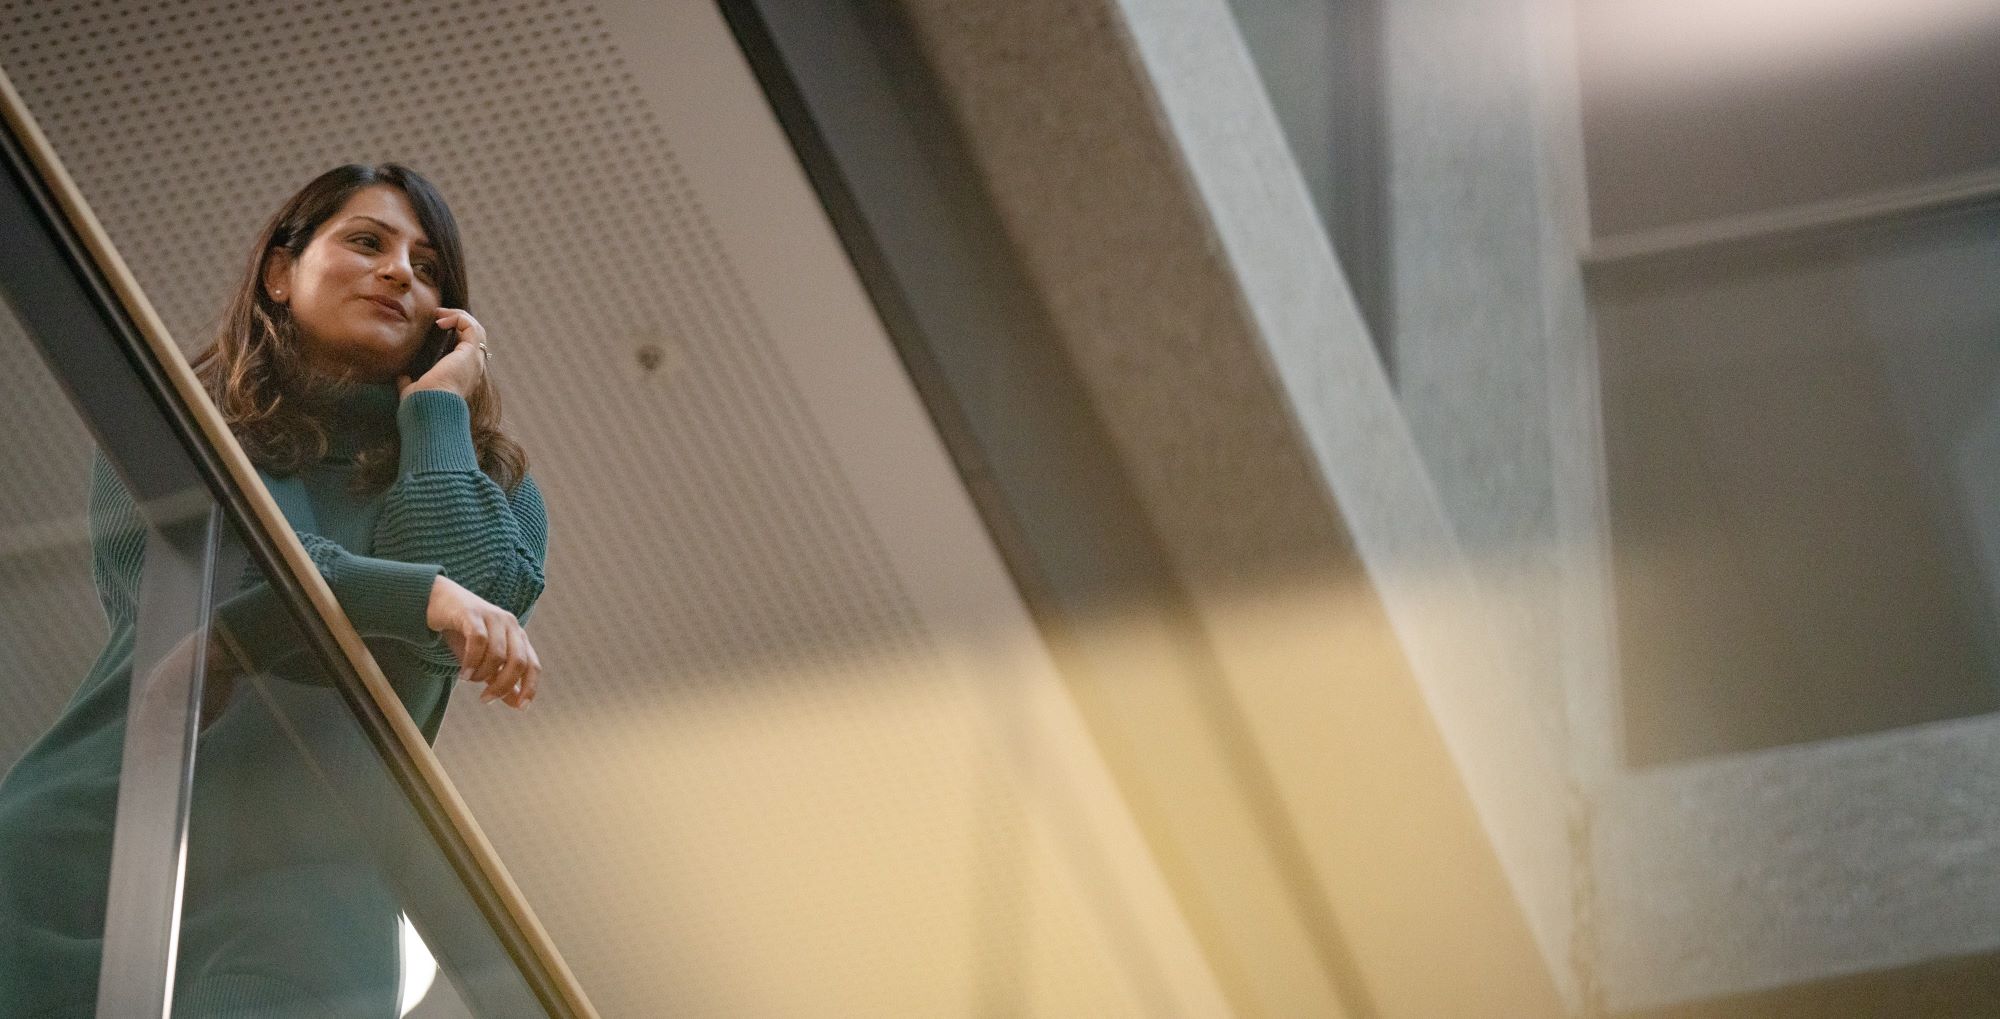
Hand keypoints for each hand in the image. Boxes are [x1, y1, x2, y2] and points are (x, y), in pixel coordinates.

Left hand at [397, 308, 488, 400]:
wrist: (430, 408)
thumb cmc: (422, 404)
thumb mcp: (415, 390)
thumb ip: (411, 382)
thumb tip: (403, 377)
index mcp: (463, 375)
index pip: (465, 348)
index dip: (453, 333)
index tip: (434, 327)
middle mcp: (473, 367)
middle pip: (474, 336)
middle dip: (458, 321)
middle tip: (438, 317)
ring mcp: (474, 359)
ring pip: (476, 328)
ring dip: (458, 316)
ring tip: (439, 314)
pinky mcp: (470, 352)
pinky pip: (470, 326)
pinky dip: (457, 318)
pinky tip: (440, 321)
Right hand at [426, 574, 539, 707]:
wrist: (436, 601)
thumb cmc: (462, 633)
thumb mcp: (483, 660)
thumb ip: (500, 680)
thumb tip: (518, 704)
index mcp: (517, 636)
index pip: (533, 665)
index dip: (530, 687)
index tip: (521, 708)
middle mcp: (510, 625)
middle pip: (518, 662)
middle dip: (503, 686)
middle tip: (485, 699)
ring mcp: (493, 616)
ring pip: (498, 655)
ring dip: (483, 674)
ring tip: (468, 679)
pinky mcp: (473, 613)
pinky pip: (479, 641)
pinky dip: (472, 661)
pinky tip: (463, 672)